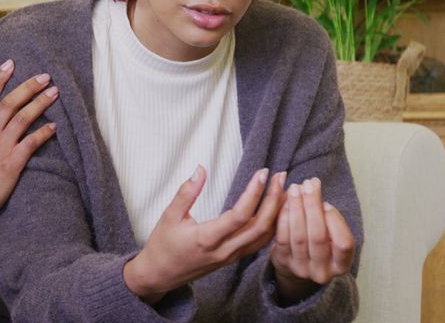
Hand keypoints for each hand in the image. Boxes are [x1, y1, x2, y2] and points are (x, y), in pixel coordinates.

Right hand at [0, 59, 58, 227]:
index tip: (10, 63)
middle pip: (9, 102)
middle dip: (28, 86)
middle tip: (45, 76)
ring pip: (22, 117)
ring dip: (40, 103)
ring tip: (54, 93)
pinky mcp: (12, 163)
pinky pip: (31, 142)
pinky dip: (44, 132)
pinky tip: (54, 126)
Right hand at [123, 166, 286, 302]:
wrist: (159, 275)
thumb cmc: (163, 245)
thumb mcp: (169, 216)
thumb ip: (186, 192)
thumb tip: (201, 168)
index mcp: (207, 238)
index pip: (240, 215)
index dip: (254, 192)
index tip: (262, 172)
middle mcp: (223, 250)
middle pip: (259, 226)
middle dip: (274, 199)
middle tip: (280, 176)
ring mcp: (230, 257)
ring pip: (263, 237)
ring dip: (277, 213)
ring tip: (285, 190)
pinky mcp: (233, 259)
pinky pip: (259, 244)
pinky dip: (272, 226)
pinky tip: (276, 211)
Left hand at [269, 178, 355, 303]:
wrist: (299, 263)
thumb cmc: (320, 242)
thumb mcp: (332, 234)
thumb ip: (327, 216)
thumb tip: (313, 189)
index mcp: (341, 265)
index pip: (343, 243)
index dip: (335, 220)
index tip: (326, 203)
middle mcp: (322, 271)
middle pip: (318, 236)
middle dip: (312, 206)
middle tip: (308, 184)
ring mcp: (301, 269)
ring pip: (299, 236)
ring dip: (296, 208)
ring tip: (295, 188)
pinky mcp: (283, 262)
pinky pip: (282, 238)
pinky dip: (284, 218)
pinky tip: (284, 202)